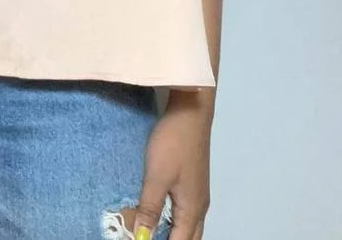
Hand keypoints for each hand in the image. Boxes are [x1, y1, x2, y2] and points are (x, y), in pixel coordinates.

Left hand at [133, 90, 213, 239]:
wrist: (190, 113)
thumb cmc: (173, 145)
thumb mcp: (157, 177)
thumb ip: (149, 208)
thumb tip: (142, 238)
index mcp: (192, 210)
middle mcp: (199, 206)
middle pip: (188, 238)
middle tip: (144, 238)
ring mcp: (197, 193)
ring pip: (187, 225)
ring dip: (172, 233)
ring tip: (149, 231)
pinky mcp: (192, 181)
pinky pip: (184, 212)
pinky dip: (172, 220)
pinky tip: (158, 214)